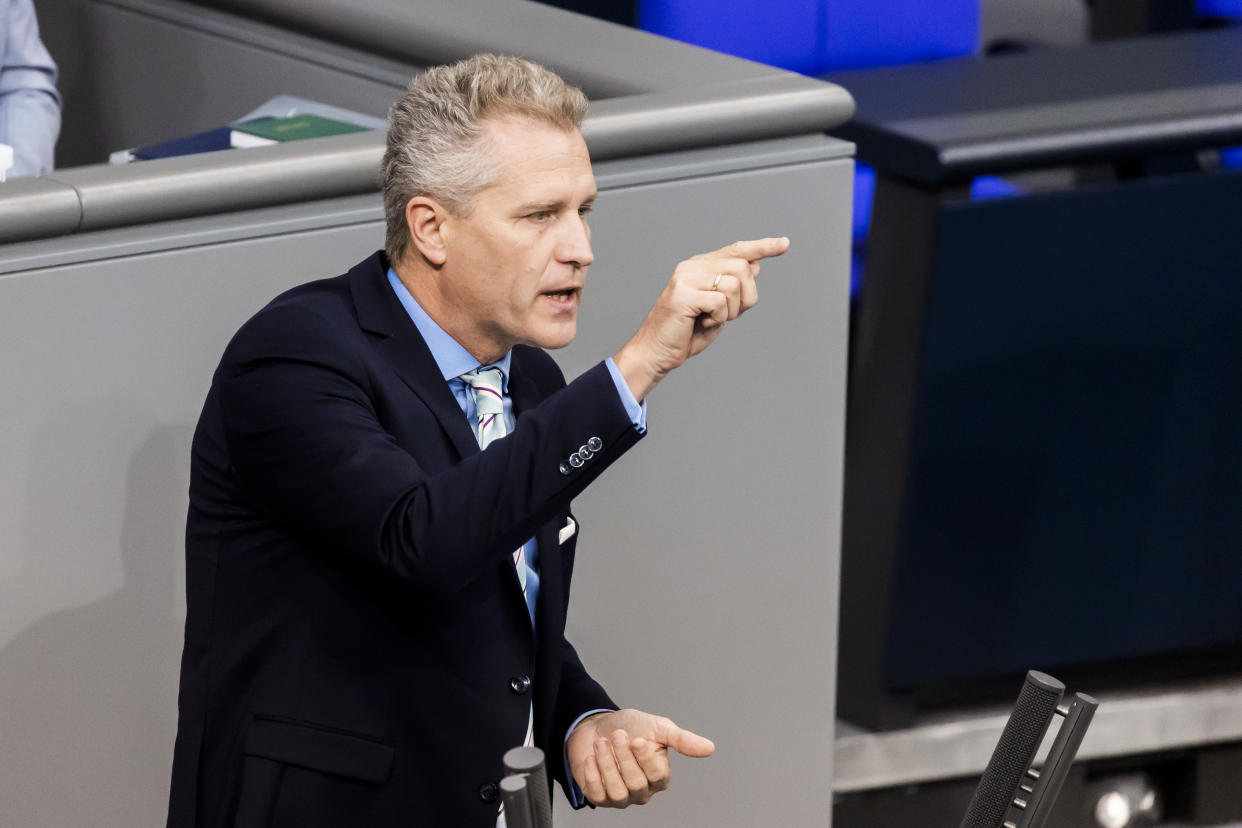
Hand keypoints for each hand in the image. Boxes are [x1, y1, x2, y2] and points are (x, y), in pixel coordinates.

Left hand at [567, 708, 714, 807]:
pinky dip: (593, 773)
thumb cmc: (631, 727)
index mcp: (660, 776)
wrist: (598, 726)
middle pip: (636, 783)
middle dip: (623, 756)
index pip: (657, 775)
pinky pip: (597, 794)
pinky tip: (592, 756)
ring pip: (617, 791)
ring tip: (602, 742)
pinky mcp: (600, 797)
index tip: (637, 738)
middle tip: (618, 735)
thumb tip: (709, 748)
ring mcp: (621, 797)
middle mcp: (643, 791)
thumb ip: (682, 739)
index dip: (644, 758)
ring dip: (606, 763)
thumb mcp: (658, 728)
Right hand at [613, 237, 789, 400]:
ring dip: (731, 311)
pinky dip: (719, 319)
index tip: (784, 244)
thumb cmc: (687, 333)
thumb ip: (733, 288)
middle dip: (746, 297)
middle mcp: (692, 267)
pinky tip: (703, 324)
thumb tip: (755, 267)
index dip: (762, 247)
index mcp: (700, 266)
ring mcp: (685, 279)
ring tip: (711, 319)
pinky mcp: (682, 295)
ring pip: (733, 284)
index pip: (737, 250)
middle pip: (742, 267)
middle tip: (728, 315)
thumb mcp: (718, 309)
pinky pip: (720, 302)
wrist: (657, 352)